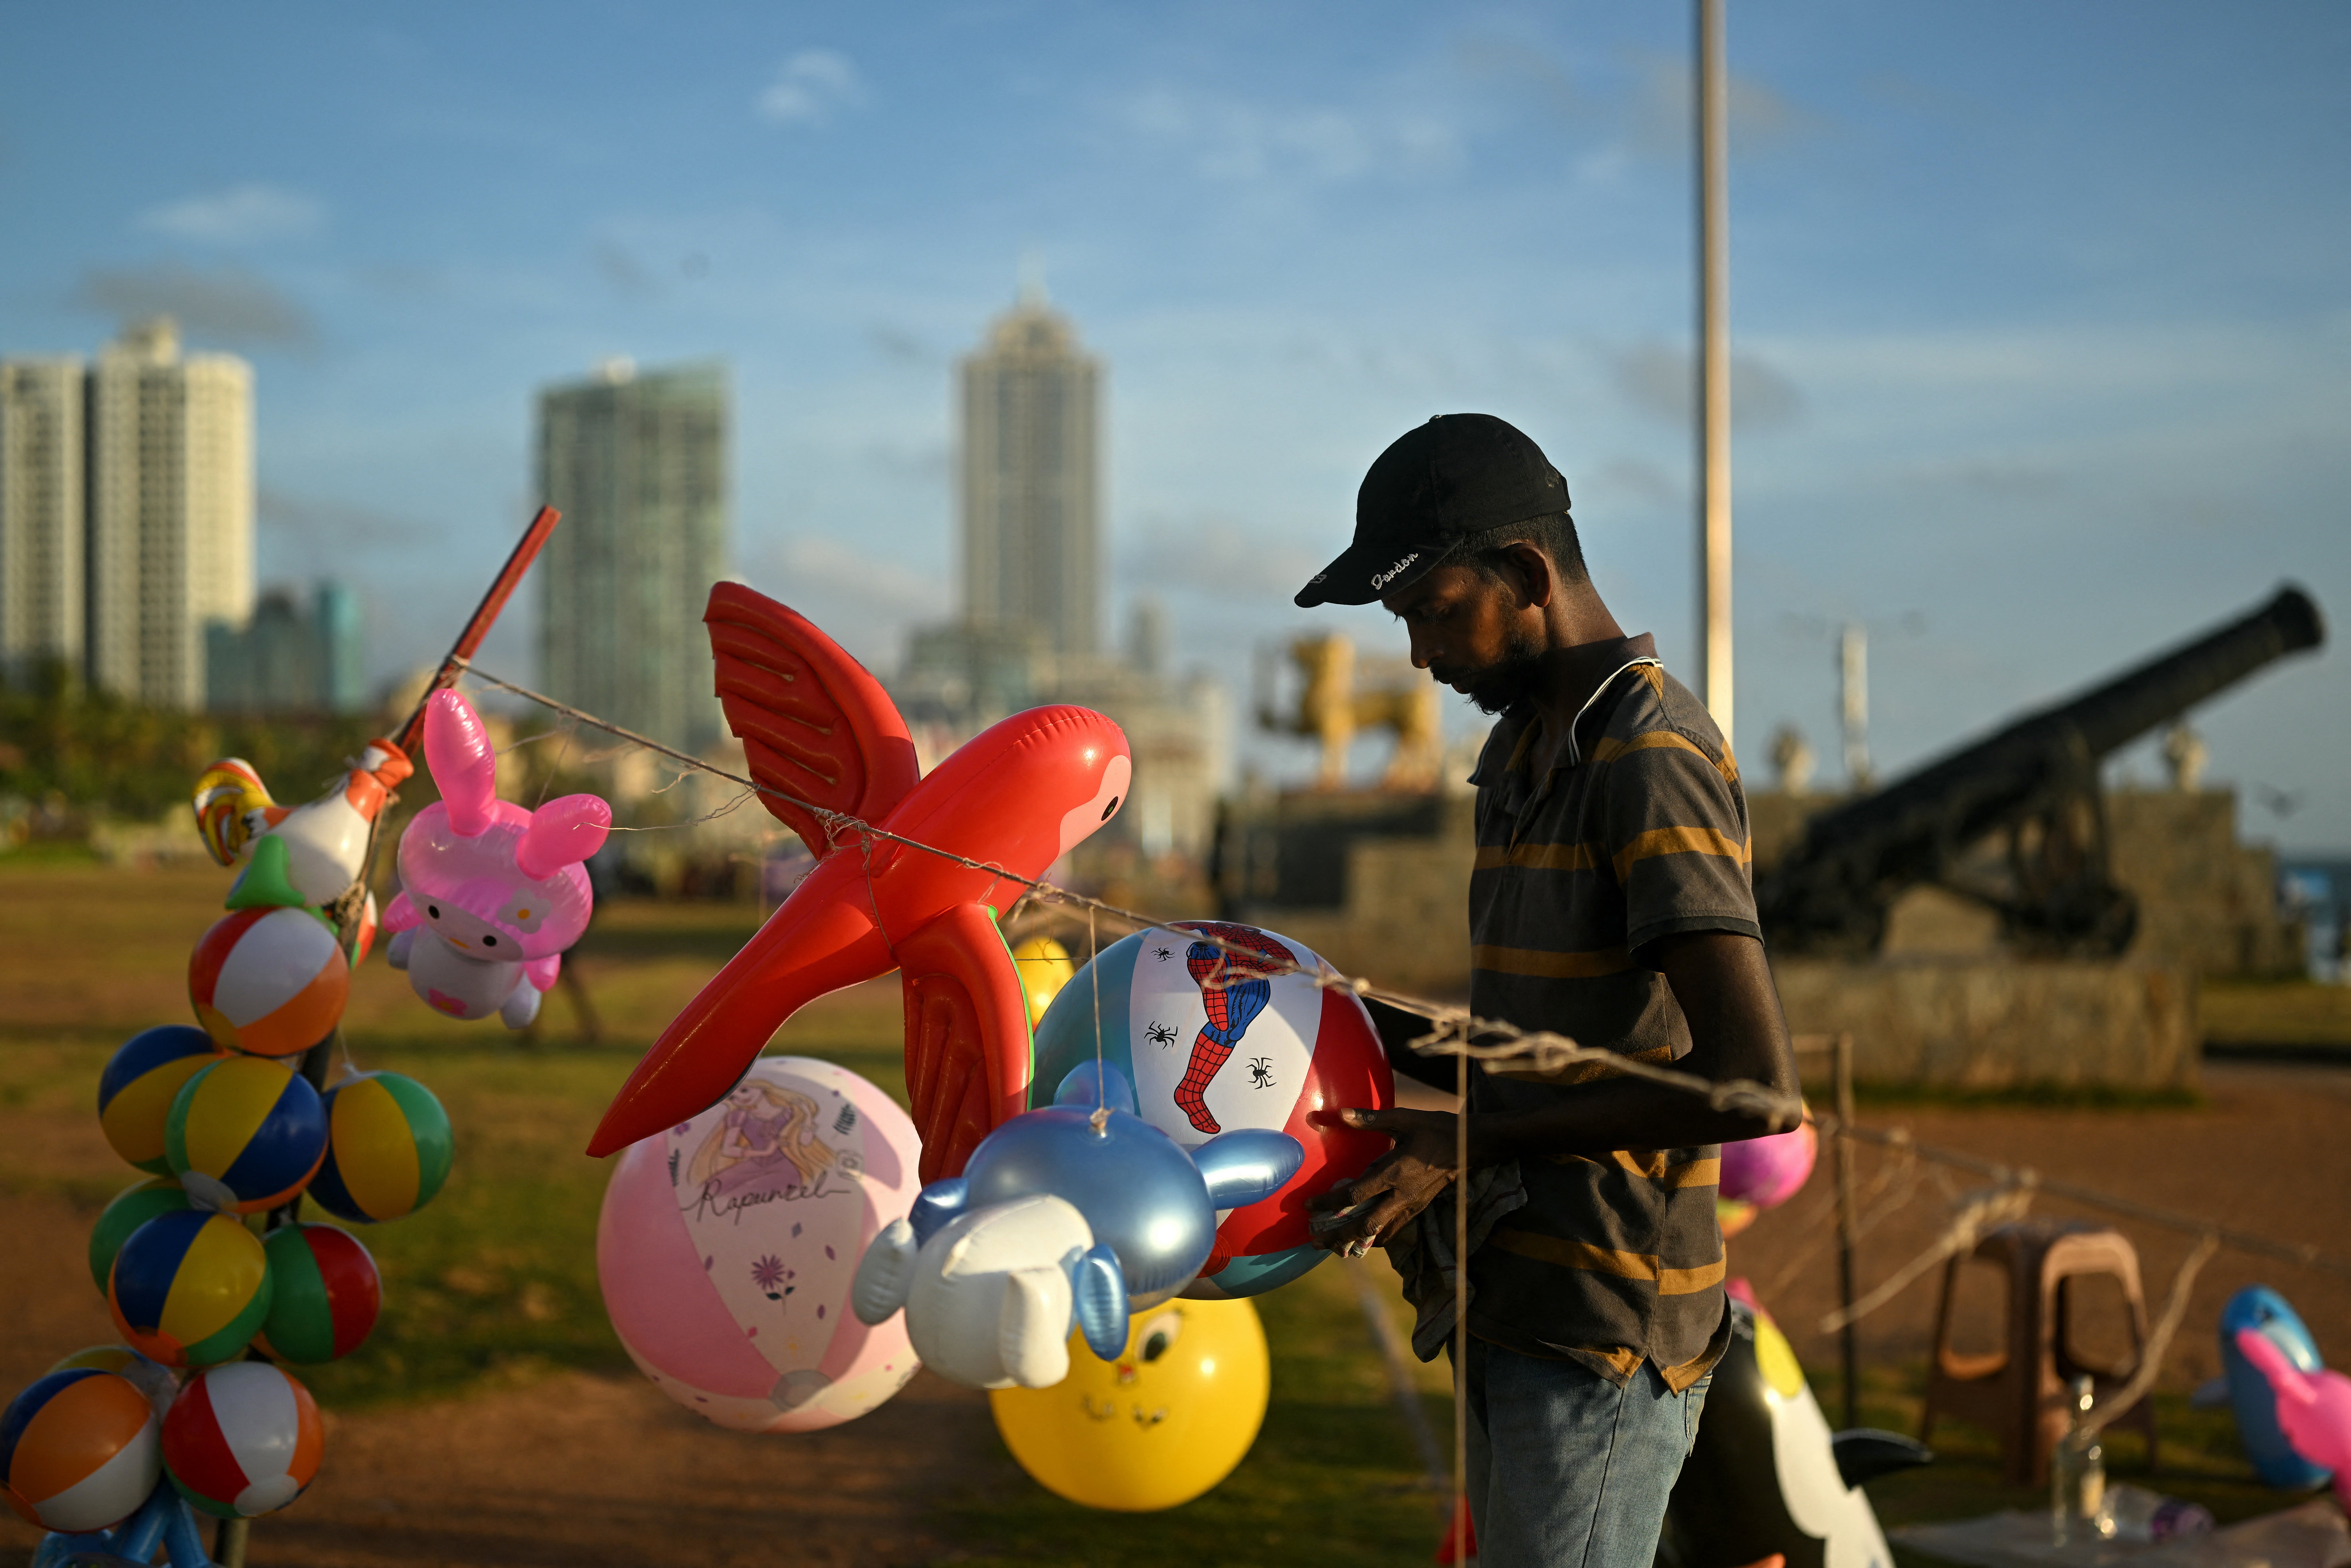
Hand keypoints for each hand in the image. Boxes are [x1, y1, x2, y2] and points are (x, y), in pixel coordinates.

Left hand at [1305, 1108, 1462, 1254]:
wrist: (1470, 1146)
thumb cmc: (1435, 1128)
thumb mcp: (1404, 1118)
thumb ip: (1370, 1119)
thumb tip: (1341, 1113)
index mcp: (1394, 1172)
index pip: (1354, 1195)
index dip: (1328, 1203)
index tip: (1307, 1206)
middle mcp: (1401, 1195)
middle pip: (1363, 1226)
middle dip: (1337, 1236)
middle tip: (1314, 1241)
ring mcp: (1411, 1206)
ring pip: (1379, 1235)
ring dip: (1353, 1242)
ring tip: (1333, 1246)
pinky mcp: (1418, 1209)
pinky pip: (1393, 1231)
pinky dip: (1375, 1238)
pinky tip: (1361, 1238)